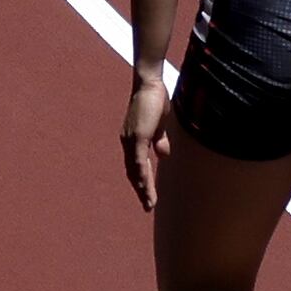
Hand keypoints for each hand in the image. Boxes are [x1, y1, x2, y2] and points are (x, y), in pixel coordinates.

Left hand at [118, 69, 172, 209]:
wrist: (149, 83)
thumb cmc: (155, 100)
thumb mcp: (160, 125)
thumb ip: (160, 141)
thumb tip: (163, 156)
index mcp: (133, 140)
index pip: (136, 166)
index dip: (142, 182)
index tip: (148, 197)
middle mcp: (127, 142)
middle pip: (133, 173)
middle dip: (141, 191)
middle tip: (148, 206)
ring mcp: (130, 139)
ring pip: (135, 170)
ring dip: (142, 188)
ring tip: (149, 202)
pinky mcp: (137, 136)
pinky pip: (138, 160)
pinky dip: (141, 174)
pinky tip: (145, 186)